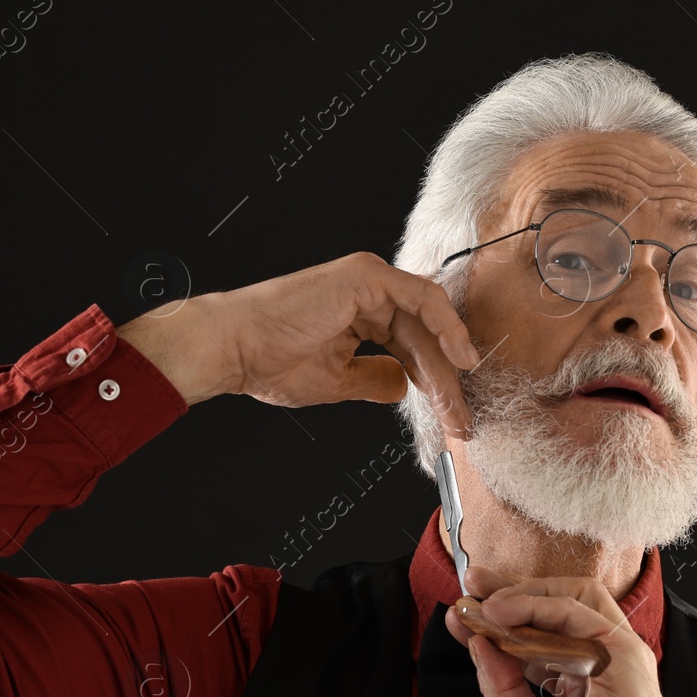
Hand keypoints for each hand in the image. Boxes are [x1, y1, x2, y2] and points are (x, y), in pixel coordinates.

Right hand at [210, 252, 480, 437]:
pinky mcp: (369, 276)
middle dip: (445, 383)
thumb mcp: (336, 381)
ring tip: (457, 405)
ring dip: (448, 366)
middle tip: (460, 420)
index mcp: (360, 312)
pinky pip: (423, 298)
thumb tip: (403, 386)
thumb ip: (374, 379)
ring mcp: (370, 280)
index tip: (450, 416)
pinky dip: (447, 326)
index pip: (411, 346)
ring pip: (428, 323)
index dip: (434, 383)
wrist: (236, 349)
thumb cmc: (268, 361)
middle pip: (424, 337)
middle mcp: (368, 292)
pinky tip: (461, 357)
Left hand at [443, 565, 696, 696]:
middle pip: (561, 600)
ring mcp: (617, 652)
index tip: (465, 613)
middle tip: (471, 585)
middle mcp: (603, 658)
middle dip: (511, 588)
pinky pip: (576, 611)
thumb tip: (477, 642)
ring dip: (522, 593)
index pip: (542, 629)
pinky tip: (502, 613)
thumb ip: (501, 683)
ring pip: (571, 595)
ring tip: (484, 604)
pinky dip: (535, 606)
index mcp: (584, 676)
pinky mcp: (624, 653)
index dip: (502, 616)